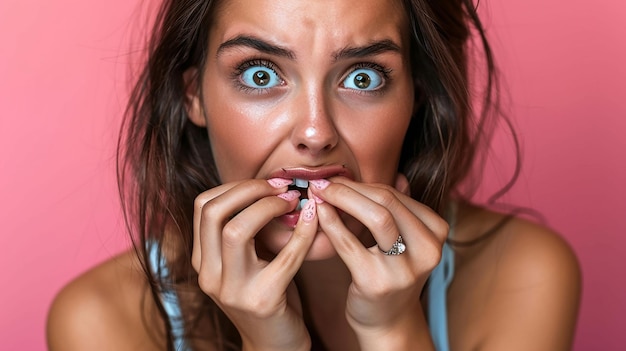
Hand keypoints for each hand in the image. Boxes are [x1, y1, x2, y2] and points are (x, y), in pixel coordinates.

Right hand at [191, 179, 317, 350]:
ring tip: (294, 200)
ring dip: (269, 207)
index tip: (266, 183)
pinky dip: (302, 232)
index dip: (234, 186)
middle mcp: (210, 275)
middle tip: (281, 187)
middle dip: (249, 190)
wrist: (275, 346)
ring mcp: (233, 290)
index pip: (202, 206)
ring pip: (236, 230)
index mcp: (203, 261)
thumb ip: (246, 230)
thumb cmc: (267, 295)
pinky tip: (314, 219)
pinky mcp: (264, 301)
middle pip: (213, 213)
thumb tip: (268, 186)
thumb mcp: (246, 263)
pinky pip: (285, 257)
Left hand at [309, 174, 447, 348]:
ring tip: (320, 193)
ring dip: (342, 199)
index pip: (396, 195)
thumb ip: (403, 210)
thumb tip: (400, 175)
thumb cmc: (392, 274)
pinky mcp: (377, 282)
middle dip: (350, 188)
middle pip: (387, 202)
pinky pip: (350, 243)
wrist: (386, 320)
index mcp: (436, 232)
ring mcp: (405, 268)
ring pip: (376, 217)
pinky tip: (318, 212)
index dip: (363, 184)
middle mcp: (427, 249)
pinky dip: (331, 222)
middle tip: (324, 182)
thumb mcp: (406, 241)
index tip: (338, 178)